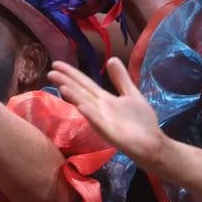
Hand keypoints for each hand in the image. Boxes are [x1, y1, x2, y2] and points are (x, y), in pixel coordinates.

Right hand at [48, 58, 164, 164]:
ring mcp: (102, 120)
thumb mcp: (131, 94)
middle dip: (66, 82)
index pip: (84, 83)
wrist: (151, 142)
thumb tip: (111, 59)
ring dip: (74, 96)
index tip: (56, 63)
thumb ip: (120, 79)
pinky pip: (97, 122)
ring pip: (86, 105)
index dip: (71, 73)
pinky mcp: (109, 132)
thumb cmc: (140, 121)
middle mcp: (99, 108)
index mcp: (104, 99)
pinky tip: (81, 106)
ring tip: (62, 86)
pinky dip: (90, 114)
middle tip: (50, 72)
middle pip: (81, 92)